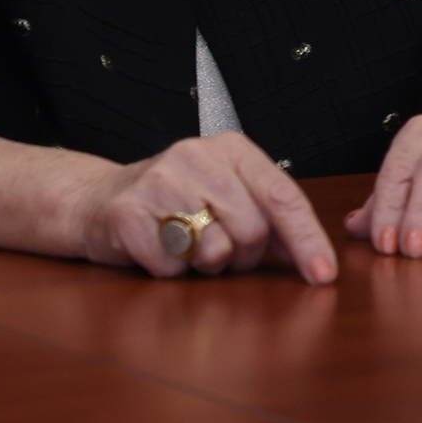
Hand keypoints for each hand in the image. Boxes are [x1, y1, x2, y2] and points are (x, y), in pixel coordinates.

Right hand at [82, 132, 334, 283]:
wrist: (98, 199)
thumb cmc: (175, 202)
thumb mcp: (228, 196)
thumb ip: (271, 221)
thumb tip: (314, 258)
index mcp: (231, 149)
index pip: (283, 196)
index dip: (307, 239)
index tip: (323, 274)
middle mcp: (197, 156)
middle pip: (252, 230)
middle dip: (243, 255)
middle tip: (219, 249)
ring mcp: (159, 181)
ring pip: (214, 250)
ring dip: (206, 265)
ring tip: (187, 246)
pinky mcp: (127, 212)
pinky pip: (172, 268)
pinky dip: (171, 272)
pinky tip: (158, 249)